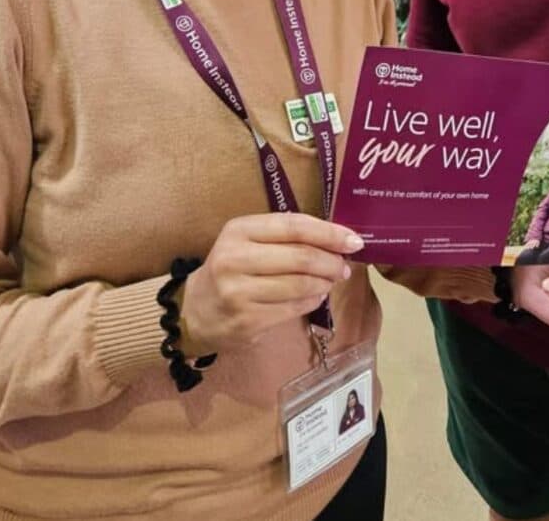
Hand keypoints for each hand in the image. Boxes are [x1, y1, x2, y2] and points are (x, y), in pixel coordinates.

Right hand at [179, 213, 363, 354]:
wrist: (193, 311)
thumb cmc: (230, 268)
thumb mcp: (248, 240)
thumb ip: (284, 235)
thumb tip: (336, 238)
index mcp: (238, 230)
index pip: (294, 226)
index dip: (329, 233)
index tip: (354, 239)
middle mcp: (235, 258)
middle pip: (300, 258)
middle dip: (331, 261)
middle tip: (345, 265)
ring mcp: (239, 292)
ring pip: (300, 285)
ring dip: (325, 283)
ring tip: (332, 280)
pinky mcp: (247, 321)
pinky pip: (293, 309)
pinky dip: (312, 301)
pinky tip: (316, 296)